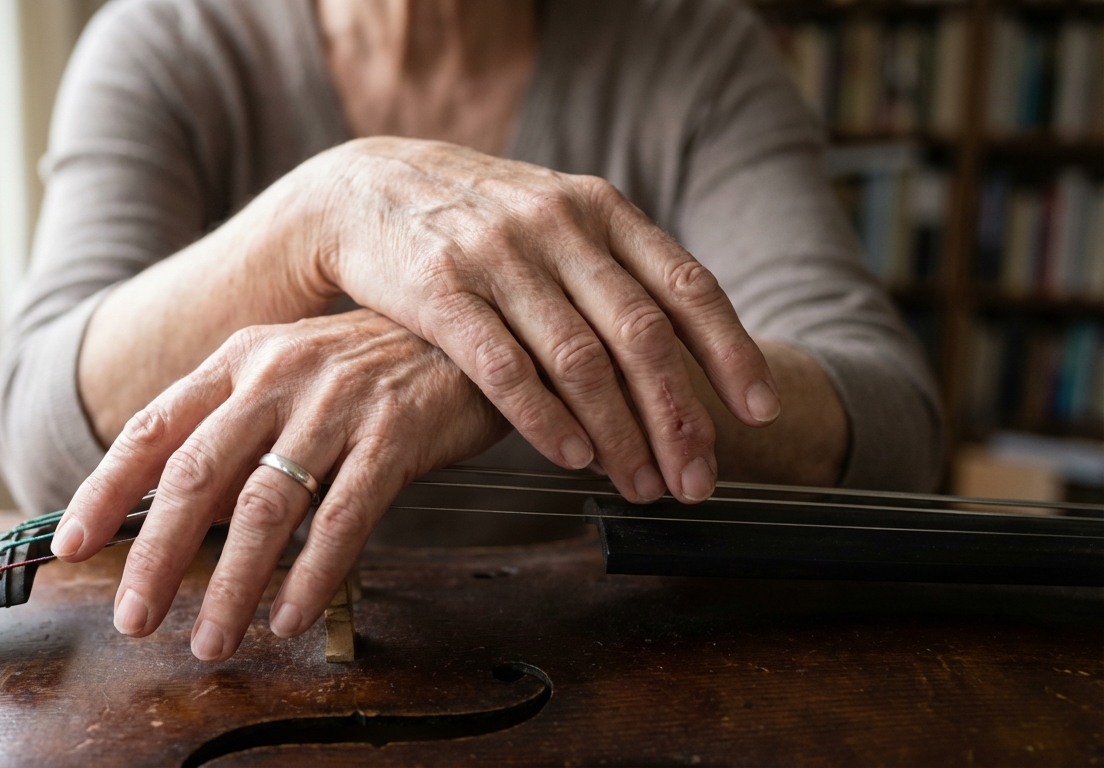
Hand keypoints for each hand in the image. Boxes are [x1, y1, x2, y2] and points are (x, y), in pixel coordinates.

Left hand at [52, 310, 506, 660]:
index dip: (107, 488)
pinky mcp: (396, 434)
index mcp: (241, 359)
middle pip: (197, 473)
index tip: (73, 543)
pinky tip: (288, 616)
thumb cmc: (372, 368)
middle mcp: (280, 374)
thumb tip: (178, 518)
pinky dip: (311, 575)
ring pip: (265, 505)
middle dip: (157, 555)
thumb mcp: (290, 380)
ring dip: (232, 584)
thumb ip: (236, 438)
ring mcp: (338, 403)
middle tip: (132, 617)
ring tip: (212, 638)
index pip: (154, 427)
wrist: (470, 332)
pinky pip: (343, 518)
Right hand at [299, 137, 780, 502]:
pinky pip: (504, 367)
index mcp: (600, 207)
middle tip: (698, 481)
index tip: (760, 412)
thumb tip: (690, 350)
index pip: (686, 285)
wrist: (363, 186)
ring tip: (641, 487)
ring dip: (619, 434)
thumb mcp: (555, 215)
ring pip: (579, 359)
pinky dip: (544, 419)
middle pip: (642, 335)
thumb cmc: (476, 218)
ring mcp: (497, 256)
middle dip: (679, 417)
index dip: (731, 352)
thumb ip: (615, 267)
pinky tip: (572, 458)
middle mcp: (558, 226)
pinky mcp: (439, 290)